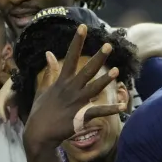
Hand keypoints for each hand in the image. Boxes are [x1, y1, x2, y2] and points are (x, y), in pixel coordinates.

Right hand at [23, 25, 126, 152]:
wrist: (38, 133)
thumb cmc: (40, 112)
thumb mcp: (43, 89)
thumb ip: (49, 71)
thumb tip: (49, 53)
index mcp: (62, 81)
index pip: (70, 56)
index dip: (77, 41)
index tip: (83, 27)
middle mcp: (70, 89)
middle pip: (87, 70)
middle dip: (98, 58)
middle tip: (109, 45)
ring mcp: (76, 102)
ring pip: (94, 88)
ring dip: (105, 80)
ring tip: (117, 71)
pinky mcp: (80, 116)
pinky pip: (98, 111)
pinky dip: (111, 109)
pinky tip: (123, 106)